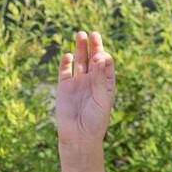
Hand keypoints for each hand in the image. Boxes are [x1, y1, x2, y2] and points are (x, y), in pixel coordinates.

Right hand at [55, 30, 114, 151]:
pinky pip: (65, 70)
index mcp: (106, 84)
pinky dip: (66, 62)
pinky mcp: (64, 87)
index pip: (106, 64)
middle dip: (94, 46)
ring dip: (80, 48)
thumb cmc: (95, 121)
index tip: (101, 57)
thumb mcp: (101, 98)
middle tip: (93, 34)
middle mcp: (92, 81)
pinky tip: (69, 55)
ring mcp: (78, 83)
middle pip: (93, 59)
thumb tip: (100, 57)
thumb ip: (100, 78)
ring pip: (80, 61)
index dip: (104, 57)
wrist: (78, 137)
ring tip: (81, 34)